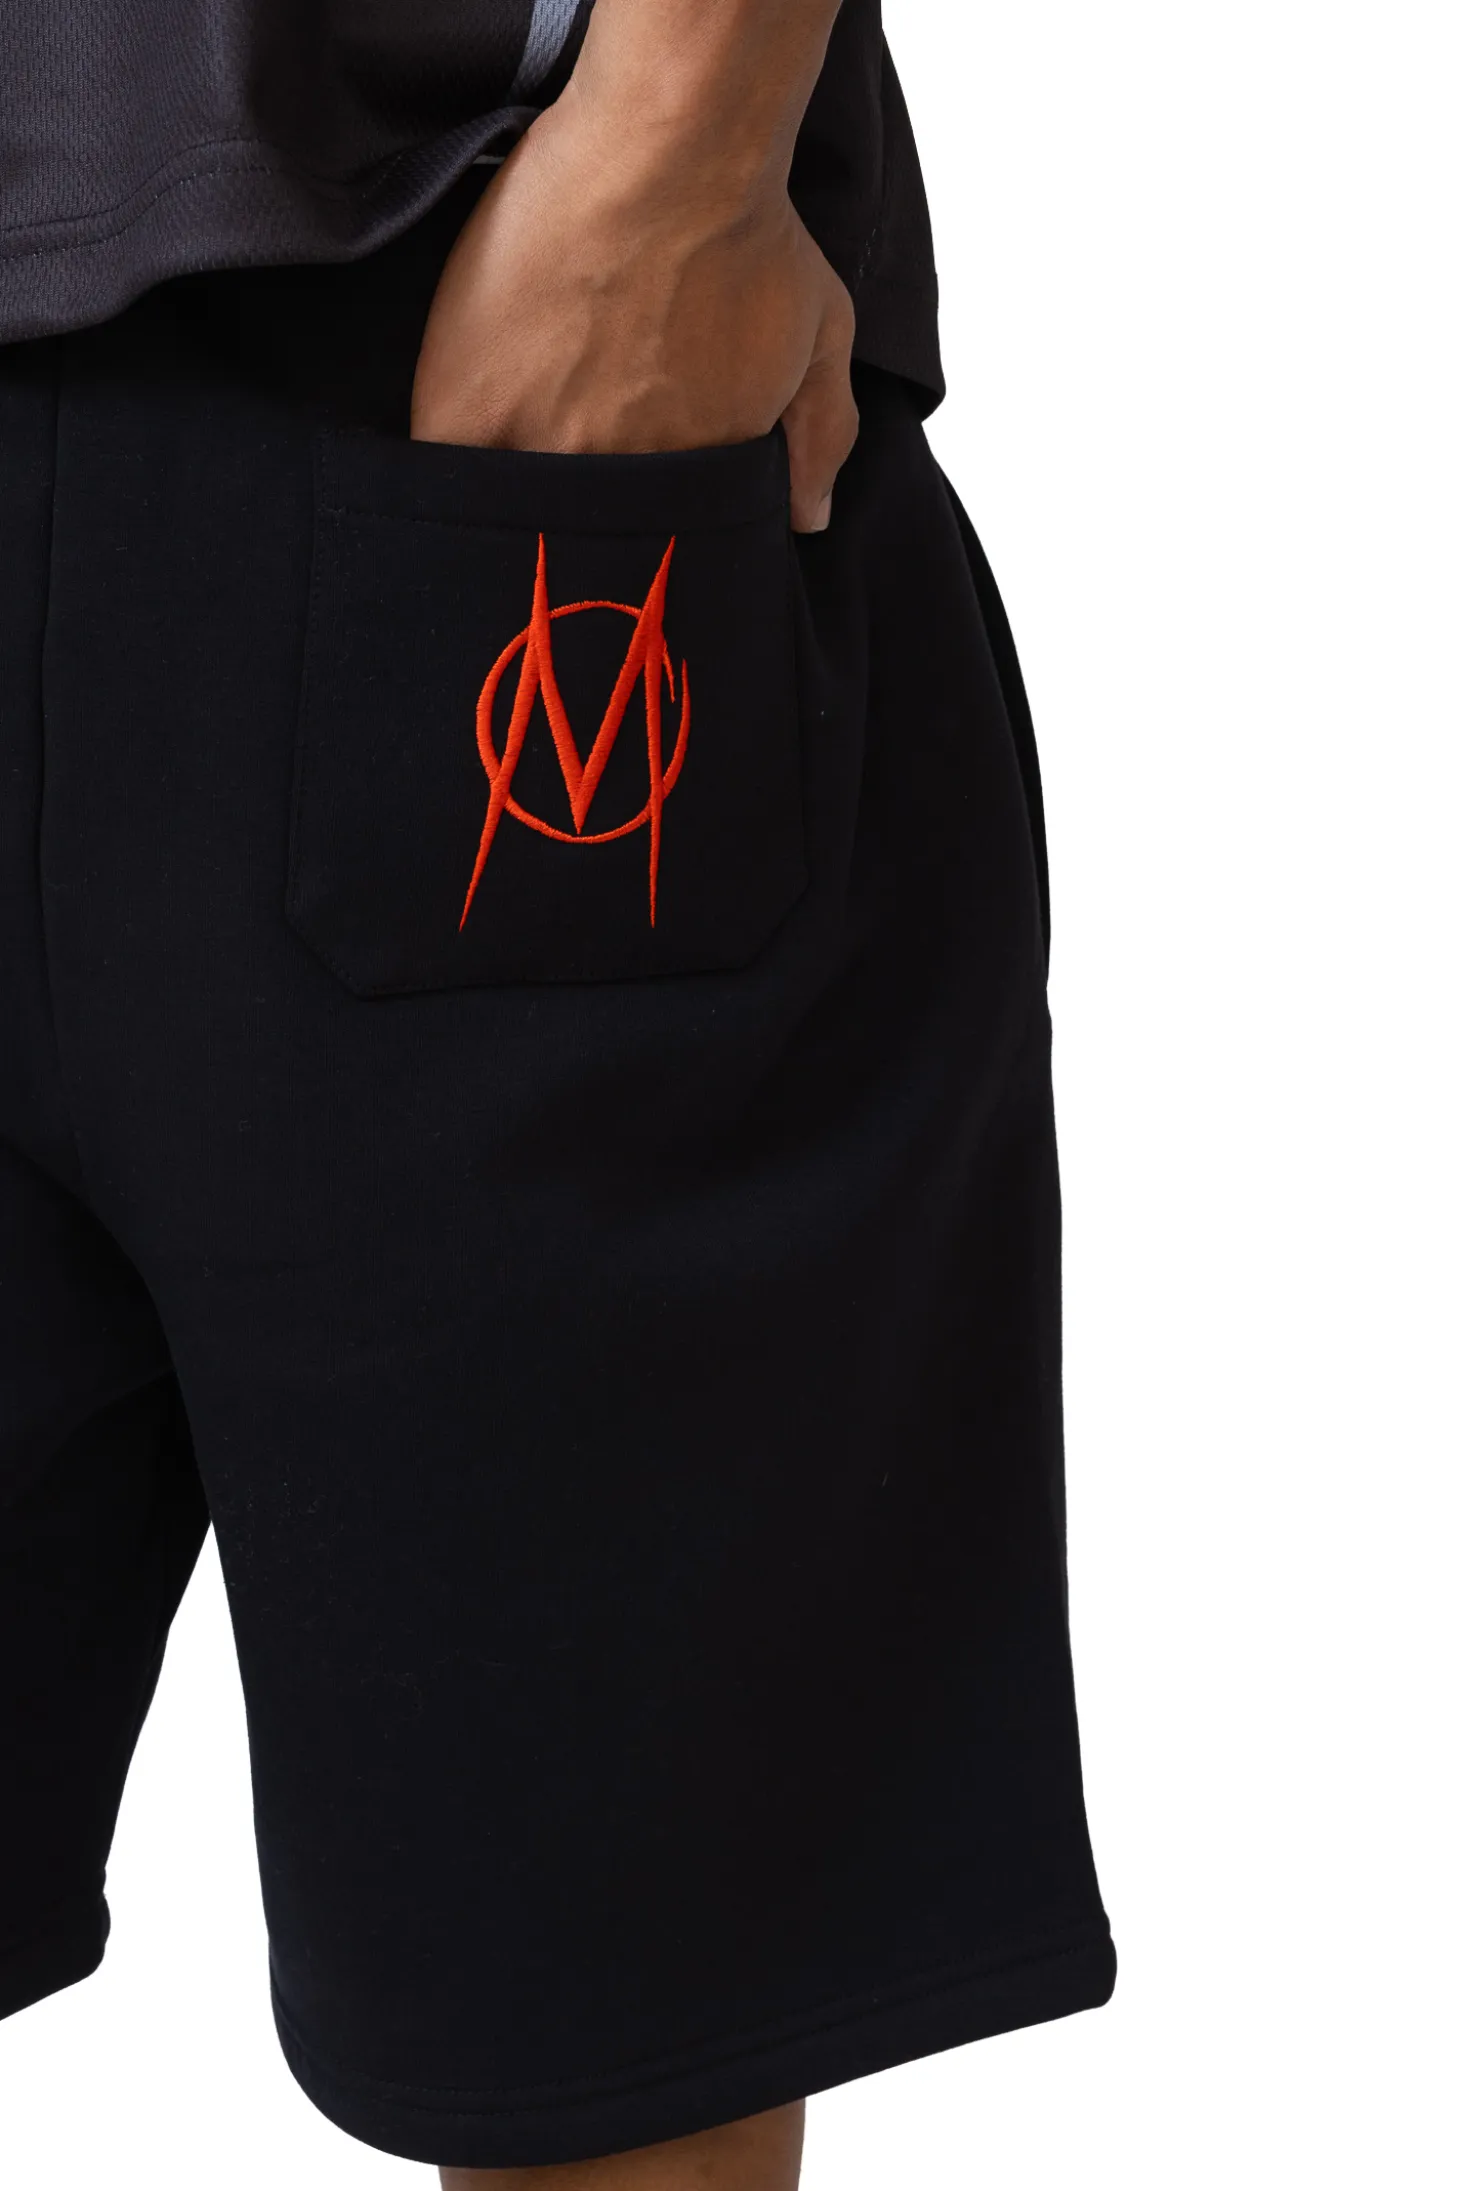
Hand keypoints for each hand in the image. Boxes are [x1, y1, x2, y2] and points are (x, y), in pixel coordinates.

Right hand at [410, 84, 857, 532]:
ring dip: (506, 493)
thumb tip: (808, 517)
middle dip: (574, 520)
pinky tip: (452, 441)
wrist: (666, 153)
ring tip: (505, 465)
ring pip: (510, 506)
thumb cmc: (744, 228)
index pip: (653, 540)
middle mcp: (614, 478)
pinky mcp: (466, 405)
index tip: (624, 502)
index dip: (635, 525)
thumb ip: (823, 433)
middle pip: (581, 531)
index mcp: (688, 475)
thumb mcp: (821, 331)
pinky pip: (443, 463)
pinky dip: (445, 461)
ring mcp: (537, 446)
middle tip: (566, 468)